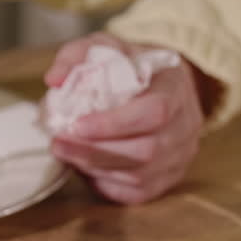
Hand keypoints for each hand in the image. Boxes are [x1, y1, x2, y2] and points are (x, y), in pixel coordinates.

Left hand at [44, 33, 203, 203]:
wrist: (158, 83)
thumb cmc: (129, 66)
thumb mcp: (105, 47)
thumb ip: (77, 56)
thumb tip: (54, 80)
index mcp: (176, 87)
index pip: (155, 112)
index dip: (114, 124)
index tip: (77, 124)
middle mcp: (186, 125)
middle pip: (146, 150)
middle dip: (95, 151)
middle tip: (58, 143)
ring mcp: (181, 156)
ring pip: (139, 176)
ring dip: (95, 168)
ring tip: (65, 152)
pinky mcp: (168, 178)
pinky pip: (136, 193)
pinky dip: (106, 184)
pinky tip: (84, 168)